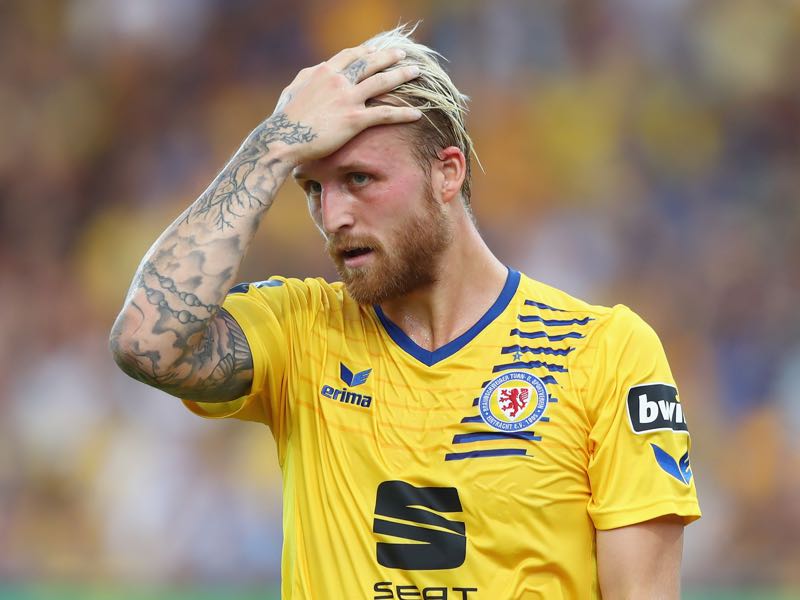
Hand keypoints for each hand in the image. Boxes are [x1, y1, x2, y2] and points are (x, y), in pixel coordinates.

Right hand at [265, 46, 421, 164]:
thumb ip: (308, 78)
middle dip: (389, 57)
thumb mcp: (293, 89)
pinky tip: (417, 113)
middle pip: (370, 63)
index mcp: (324, 72)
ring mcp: (348, 99)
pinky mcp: (354, 120)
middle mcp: (339, 81)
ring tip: (416, 73)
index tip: (375, 50)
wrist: (283, 138)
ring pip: (382, 82)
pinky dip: (403, 113)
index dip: (365, 52)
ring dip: (401, 75)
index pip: (350, 56)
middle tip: (402, 54)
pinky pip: (385, 114)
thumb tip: (317, 70)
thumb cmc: (285, 118)